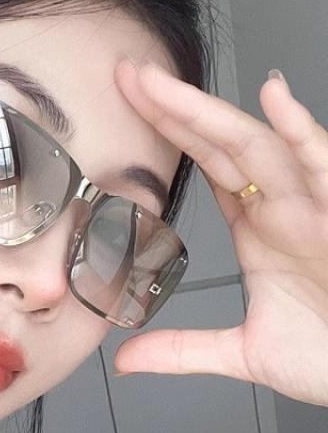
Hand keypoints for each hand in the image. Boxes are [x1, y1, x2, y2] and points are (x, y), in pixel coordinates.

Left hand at [111, 59, 327, 406]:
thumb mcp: (245, 353)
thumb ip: (182, 349)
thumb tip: (125, 358)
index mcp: (259, 228)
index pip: (206, 166)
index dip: (168, 134)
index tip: (125, 107)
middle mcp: (284, 207)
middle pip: (221, 144)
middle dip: (174, 107)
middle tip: (127, 74)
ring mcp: (317, 206)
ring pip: (260, 146)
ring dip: (211, 112)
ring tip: (161, 84)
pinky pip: (325, 165)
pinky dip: (302, 132)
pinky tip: (274, 98)